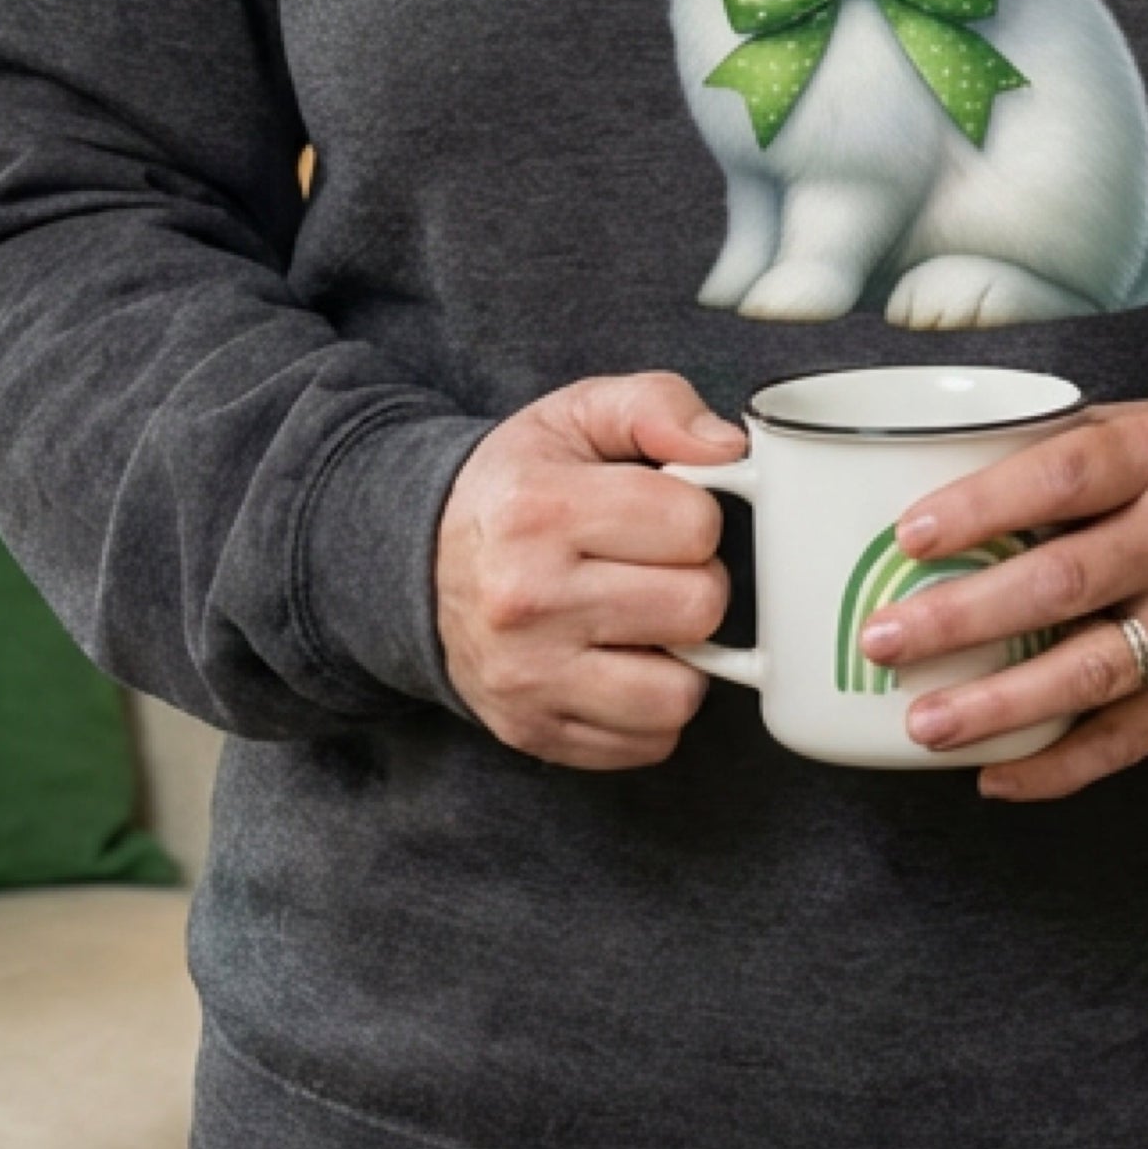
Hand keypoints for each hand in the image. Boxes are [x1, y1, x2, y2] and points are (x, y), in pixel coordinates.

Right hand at [435, 373, 742, 768]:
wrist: (419, 563)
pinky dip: (652, 707)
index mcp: (540, 509)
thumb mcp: (576, 415)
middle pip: (698, 608)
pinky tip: (622, 663)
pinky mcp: (533, 731)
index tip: (662, 515)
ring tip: (645, 621)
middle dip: (694, 582)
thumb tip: (728, 448)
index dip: (695, 514)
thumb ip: (657, 406)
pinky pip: (650, 742)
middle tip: (655, 567)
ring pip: (680, 693)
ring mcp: (527, 677)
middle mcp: (526, 599)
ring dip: (681, 657)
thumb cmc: (520, 487)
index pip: (694, 525)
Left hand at [860, 396, 1147, 800]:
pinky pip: (1130, 736)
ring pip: (1093, 672)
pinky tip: (995, 776)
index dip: (985, 507)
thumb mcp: (1139, 422)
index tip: (911, 534)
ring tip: (925, 724)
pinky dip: (1059, 765)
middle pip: (1066, 584)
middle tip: (885, 639)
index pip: (1065, 477)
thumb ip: (1054, 450)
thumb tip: (924, 476)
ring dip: (1002, 706)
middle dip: (965, 618)